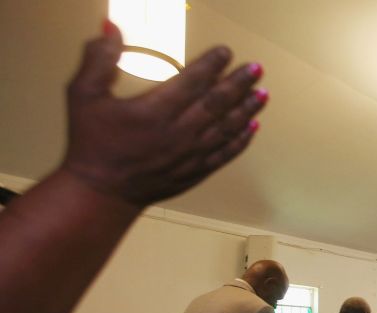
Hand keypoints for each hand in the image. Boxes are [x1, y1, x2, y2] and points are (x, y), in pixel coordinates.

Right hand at [60, 21, 266, 210]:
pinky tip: (254, 127)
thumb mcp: (83, 95)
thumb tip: (112, 28)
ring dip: (247, 109)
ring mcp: (190, 155)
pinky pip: (225, 154)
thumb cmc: (92, 141)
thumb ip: (98, 60)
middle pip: (216, 104)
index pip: (191, 82)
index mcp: (154, 112)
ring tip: (264, 93)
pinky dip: (241, 140)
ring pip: (226, 128)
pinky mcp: (196, 172)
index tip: (226, 51)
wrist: (101, 191)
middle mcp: (178, 133)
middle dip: (239, 84)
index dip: (211, 65)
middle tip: (257, 69)